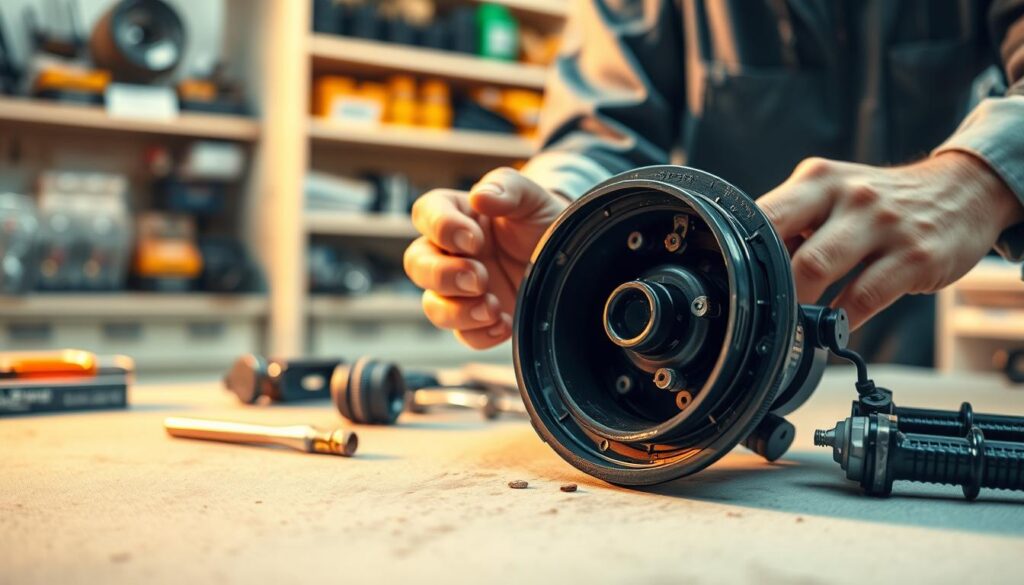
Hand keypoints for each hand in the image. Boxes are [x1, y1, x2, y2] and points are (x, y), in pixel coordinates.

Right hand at [403, 167, 566, 348]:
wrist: (568, 258)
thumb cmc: (543, 221)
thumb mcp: (533, 197)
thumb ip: (507, 187)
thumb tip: (480, 195)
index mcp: (459, 216)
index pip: (426, 214)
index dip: (441, 228)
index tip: (474, 240)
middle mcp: (452, 253)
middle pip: (416, 264)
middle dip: (443, 275)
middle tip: (479, 278)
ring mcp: (462, 290)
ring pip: (432, 305)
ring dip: (457, 311)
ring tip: (492, 308)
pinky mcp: (478, 319)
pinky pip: (463, 335)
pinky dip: (480, 334)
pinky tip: (505, 323)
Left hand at [758, 152, 1023, 328]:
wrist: (964, 190)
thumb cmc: (881, 201)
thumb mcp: (834, 194)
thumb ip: (795, 223)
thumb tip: (748, 266)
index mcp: (817, 180)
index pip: (763, 214)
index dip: (742, 253)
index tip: (732, 284)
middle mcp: (848, 196)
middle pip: (787, 245)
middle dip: (767, 286)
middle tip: (758, 313)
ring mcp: (883, 225)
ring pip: (819, 268)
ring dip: (797, 305)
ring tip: (789, 326)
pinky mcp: (915, 256)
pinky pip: (865, 297)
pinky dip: (841, 320)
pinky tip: (833, 330)